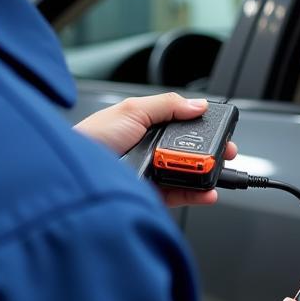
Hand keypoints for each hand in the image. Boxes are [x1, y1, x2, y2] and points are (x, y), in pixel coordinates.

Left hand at [74, 93, 237, 208]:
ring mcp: (150, 173)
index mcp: (144, 125)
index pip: (181, 125)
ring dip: (205, 175)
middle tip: (226, 154)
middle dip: (210, 153)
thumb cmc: (91, 139)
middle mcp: (148, 149)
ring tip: (217, 173)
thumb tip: (198, 105)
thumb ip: (167, 105)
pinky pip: (178, 195)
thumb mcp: (132, 110)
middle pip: (188, 152)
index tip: (221, 132)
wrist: (73, 174)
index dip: (202, 129)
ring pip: (186, 174)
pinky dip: (196, 195)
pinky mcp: (149, 195)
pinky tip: (206, 192)